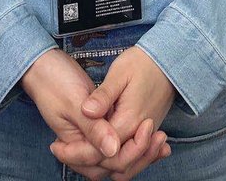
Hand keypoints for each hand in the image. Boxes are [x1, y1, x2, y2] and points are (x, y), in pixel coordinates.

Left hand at [50, 46, 175, 179]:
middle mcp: (138, 133)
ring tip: (75, 153)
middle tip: (62, 150)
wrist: (168, 60)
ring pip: (124, 166)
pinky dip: (114, 159)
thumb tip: (86, 112)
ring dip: (101, 164)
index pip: (100, 150)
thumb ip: (103, 96)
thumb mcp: (120, 72)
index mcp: (128, 120)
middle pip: (112, 164)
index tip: (56, 146)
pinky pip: (130, 156)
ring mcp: (144, 135)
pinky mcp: (145, 133)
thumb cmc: (142, 63)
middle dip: (86, 162)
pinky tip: (98, 151)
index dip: (77, 152)